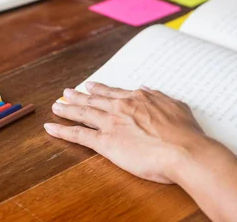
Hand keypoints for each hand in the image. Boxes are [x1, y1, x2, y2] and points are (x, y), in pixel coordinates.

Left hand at [44, 82, 211, 183]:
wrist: (184, 150)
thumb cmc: (185, 133)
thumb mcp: (176, 106)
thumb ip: (158, 97)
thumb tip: (147, 88)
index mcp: (138, 99)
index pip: (113, 93)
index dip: (100, 89)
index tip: (90, 86)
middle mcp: (121, 107)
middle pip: (94, 100)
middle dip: (79, 96)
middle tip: (67, 92)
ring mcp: (111, 123)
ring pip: (83, 113)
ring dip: (67, 109)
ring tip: (56, 106)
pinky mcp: (105, 142)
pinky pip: (78, 135)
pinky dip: (62, 131)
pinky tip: (51, 128)